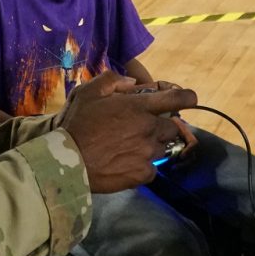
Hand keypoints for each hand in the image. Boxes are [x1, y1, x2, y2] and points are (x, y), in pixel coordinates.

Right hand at [60, 73, 197, 191]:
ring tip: (128, 148)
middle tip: (139, 129)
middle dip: (159, 126)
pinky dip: (142, 166)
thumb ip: (113, 80)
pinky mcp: (142, 174)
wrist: (66, 162)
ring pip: (161, 148)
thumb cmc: (76, 123)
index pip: (178, 98)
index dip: (187, 98)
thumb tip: (133, 84)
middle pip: (171, 127)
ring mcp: (148, 153)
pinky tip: (125, 164)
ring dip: (150, 146)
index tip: (188, 99)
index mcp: (139, 107)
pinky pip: (152, 169)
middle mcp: (149, 129)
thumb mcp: (88, 91)